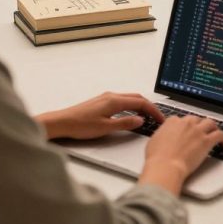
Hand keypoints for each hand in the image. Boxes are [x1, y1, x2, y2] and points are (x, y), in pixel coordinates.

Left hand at [35, 92, 163, 140]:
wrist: (62, 122)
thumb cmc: (80, 125)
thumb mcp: (106, 128)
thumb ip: (125, 123)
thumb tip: (140, 120)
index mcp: (115, 101)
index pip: (141, 103)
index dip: (154, 111)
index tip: (160, 119)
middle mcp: (112, 96)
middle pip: (137, 98)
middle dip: (150, 107)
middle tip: (157, 118)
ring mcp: (106, 97)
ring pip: (130, 98)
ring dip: (141, 106)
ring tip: (147, 117)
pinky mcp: (101, 101)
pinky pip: (122, 100)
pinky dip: (131, 106)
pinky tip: (130, 114)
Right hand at [140, 115, 222, 194]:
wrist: (165, 166)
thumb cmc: (157, 158)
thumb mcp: (154, 140)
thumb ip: (162, 134)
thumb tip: (164, 135)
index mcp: (172, 122)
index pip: (181, 119)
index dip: (184, 125)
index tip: (186, 129)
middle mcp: (186, 124)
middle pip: (196, 119)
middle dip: (199, 124)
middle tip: (201, 130)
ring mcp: (197, 131)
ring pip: (210, 122)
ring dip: (213, 127)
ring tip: (214, 131)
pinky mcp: (206, 141)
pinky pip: (219, 134)